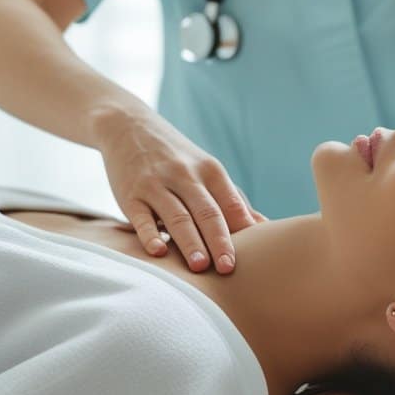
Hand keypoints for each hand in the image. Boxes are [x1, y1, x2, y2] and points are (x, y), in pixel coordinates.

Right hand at [96, 110, 262, 273]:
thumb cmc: (176, 158)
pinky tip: (158, 252)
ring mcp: (156, 184)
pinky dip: (149, 234)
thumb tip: (266, 227)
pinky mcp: (130, 195)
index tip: (253, 256)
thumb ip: (232, 200)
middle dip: (218, 240)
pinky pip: (141, 217)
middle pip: (206, 212)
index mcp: (210, 171)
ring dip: (189, 242)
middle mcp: (185, 175)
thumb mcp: (207, 170)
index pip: (230, 203)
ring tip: (200, 267)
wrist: (128, 127)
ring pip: (177, 216)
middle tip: (227, 268)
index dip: (242, 230)